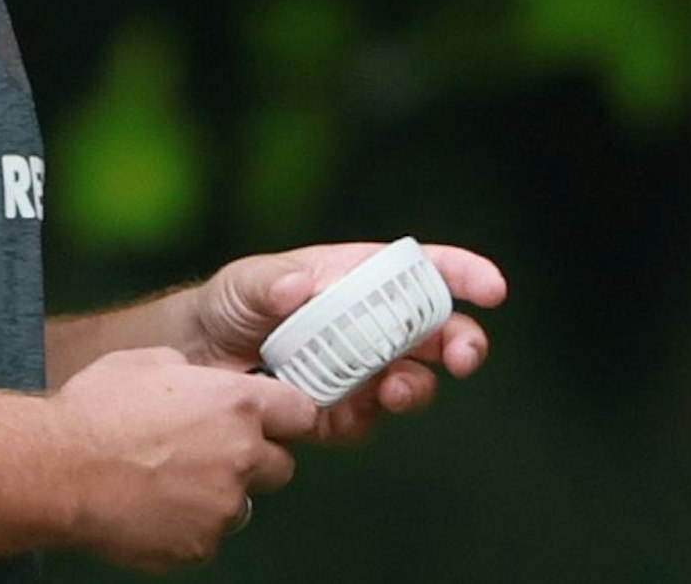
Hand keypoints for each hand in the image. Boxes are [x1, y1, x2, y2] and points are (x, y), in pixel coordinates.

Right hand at [48, 346, 316, 571]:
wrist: (60, 468)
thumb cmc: (97, 410)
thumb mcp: (146, 361)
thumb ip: (188, 372)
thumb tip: (195, 379)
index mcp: (236, 404)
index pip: (300, 412)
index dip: (284, 414)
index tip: (271, 418)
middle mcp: (240, 457)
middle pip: (281, 465)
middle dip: (254, 458)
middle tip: (210, 450)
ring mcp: (222, 508)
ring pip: (239, 504)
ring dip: (217, 493)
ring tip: (168, 480)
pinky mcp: (198, 546)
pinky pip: (205, 535)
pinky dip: (186, 524)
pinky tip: (150, 505)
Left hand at [187, 241, 507, 444]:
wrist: (198, 363)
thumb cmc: (229, 305)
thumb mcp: (243, 283)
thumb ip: (268, 283)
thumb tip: (298, 289)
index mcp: (356, 278)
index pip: (421, 270)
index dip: (461, 274)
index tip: (492, 288)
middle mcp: (370, 323)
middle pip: (437, 332)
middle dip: (463, 343)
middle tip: (464, 357)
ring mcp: (361, 369)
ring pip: (414, 380)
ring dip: (415, 385)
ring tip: (393, 389)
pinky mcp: (342, 411)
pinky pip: (368, 420)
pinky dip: (361, 416)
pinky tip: (335, 410)